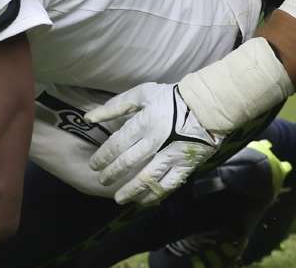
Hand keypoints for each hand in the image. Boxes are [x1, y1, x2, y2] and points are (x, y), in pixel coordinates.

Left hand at [85, 82, 220, 204]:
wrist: (207, 105)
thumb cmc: (171, 98)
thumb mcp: (142, 94)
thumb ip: (115, 106)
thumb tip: (88, 118)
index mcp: (144, 123)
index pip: (117, 145)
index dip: (103, 157)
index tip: (94, 165)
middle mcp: (155, 142)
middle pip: (128, 163)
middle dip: (112, 174)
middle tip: (102, 181)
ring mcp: (171, 156)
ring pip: (146, 178)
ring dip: (130, 190)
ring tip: (118, 198)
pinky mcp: (185, 165)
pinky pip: (168, 184)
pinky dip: (155, 194)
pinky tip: (144, 200)